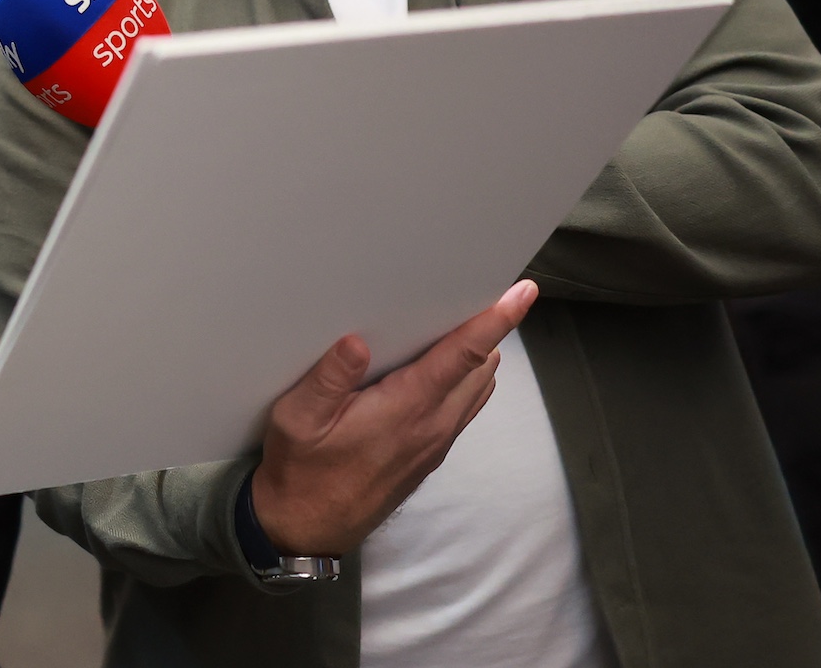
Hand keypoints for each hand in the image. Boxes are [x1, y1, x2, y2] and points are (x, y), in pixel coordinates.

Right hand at [252, 280, 538, 556]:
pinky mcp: (430, 454)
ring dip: (478, 355)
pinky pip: (465, 408)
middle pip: (482, 366)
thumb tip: (357, 340)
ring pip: (479, 388)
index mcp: (406, 409)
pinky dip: (467, 380)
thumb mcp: (298, 419)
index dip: (496, 320)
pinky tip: (441, 368)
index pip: (464, 355)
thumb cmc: (300, 471)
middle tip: (475, 292)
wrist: (306, 528)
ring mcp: (436, 443)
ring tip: (459, 323)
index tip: (522, 293)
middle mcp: (432, 425)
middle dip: (488, 328)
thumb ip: (328, 378)